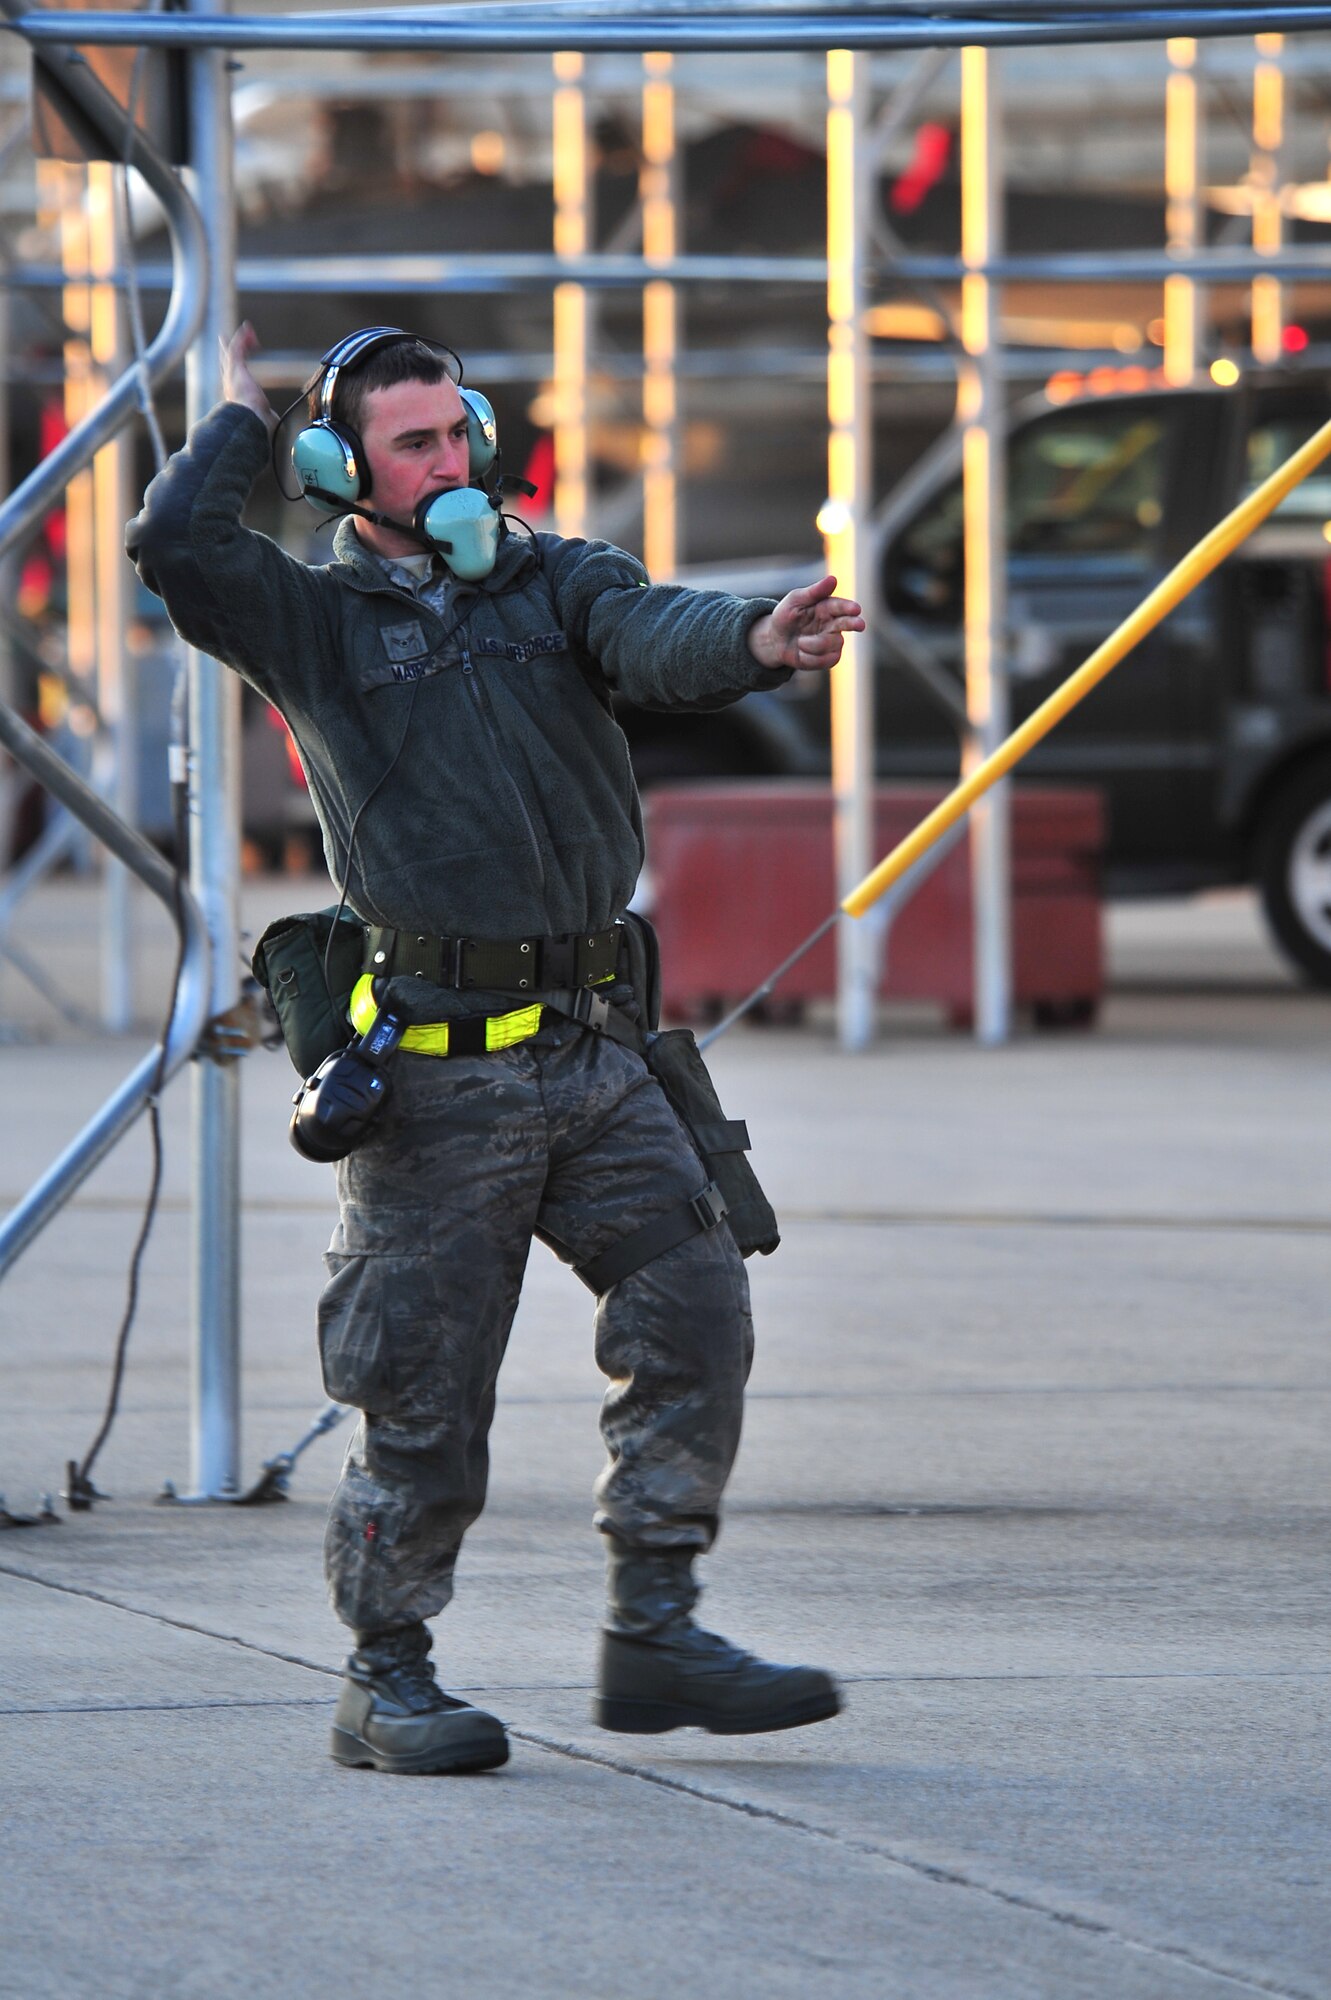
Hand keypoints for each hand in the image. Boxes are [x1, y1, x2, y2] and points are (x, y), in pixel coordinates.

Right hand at [221, 322, 277, 434]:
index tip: (236, 362)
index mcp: (235, 395)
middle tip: (223, 339)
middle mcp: (230, 383)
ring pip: (232, 351)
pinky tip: (247, 328)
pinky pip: (237, 347)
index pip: (231, 378)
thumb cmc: (256, 424)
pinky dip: (241, 337)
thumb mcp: (264, 419)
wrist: (249, 420)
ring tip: (246, 329)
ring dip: (239, 340)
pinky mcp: (236, 367)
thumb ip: (267, 416)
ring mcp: (231, 374)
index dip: (232, 368)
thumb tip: (276, 422)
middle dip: (226, 349)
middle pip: (226, 361)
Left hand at [747, 574, 865, 673]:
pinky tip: (802, 653)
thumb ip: (814, 591)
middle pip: (848, 623)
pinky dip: (810, 658)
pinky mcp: (829, 658)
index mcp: (827, 607)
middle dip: (854, 623)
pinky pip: (826, 660)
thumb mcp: (795, 600)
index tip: (856, 609)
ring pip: (832, 644)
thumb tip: (833, 579)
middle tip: (860, 625)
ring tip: (799, 641)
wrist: (775, 640)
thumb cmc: (786, 616)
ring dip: (812, 645)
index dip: (848, 608)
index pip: (840, 606)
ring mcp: (833, 642)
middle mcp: (833, 623)